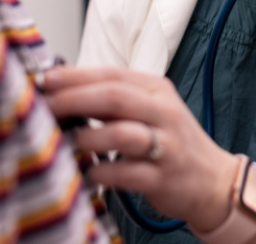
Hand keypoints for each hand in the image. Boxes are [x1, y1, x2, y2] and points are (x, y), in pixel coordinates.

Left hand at [43, 66, 237, 232]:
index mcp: (157, 89)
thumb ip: (115, 101)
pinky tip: (85, 174)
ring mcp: (166, 145)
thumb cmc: (171, 142)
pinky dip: (100, 173)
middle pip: (114, 97)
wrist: (212, 180)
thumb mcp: (150, 110)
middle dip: (73, 100)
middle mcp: (164, 112)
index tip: (44, 80)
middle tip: (43, 107)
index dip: (75, 76)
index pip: (112, 75)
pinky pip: (125, 173)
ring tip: (63, 143)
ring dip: (85, 138)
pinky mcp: (163, 177)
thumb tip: (63, 90)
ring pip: (120, 134)